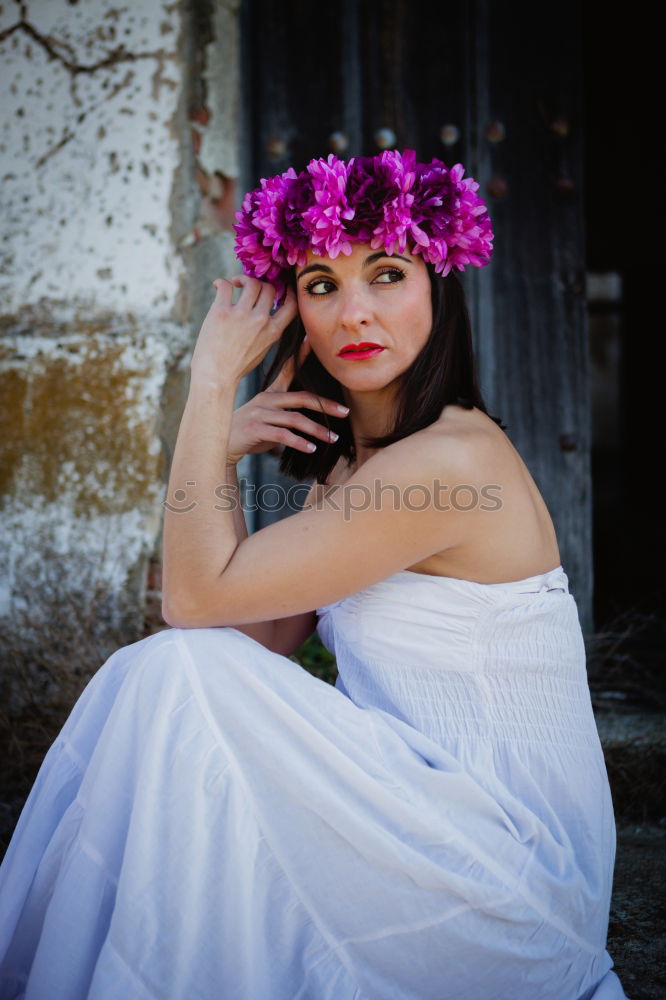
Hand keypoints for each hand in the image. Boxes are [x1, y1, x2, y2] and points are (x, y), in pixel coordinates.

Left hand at [190, 275, 297, 389]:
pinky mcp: (221, 311)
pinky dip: (222, 283)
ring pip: (251, 283)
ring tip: (236, 284)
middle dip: (261, 284)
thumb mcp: (262, 351)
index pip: (292, 305)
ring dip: (243, 279)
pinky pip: (226, 286)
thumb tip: (266, 315)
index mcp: (273, 331)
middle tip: (249, 287)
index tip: (281, 286)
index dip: (289, 291)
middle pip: (269, 288)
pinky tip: (219, 286)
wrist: (216, 376)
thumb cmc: (237, 367)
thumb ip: (268, 333)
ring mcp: (241, 314)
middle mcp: (260, 320)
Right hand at [226, 336, 349, 464]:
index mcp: (270, 393)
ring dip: (316, 429)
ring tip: (333, 438)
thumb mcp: (267, 416)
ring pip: (295, 419)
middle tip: (346, 412)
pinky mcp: (255, 429)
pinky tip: (311, 448)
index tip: (312, 340)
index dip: (300, 355)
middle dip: (325, 405)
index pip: (288, 370)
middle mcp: (266, 399)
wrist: (222, 445)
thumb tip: (311, 414)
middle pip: (301, 397)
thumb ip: (286, 412)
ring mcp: (260, 414)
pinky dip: (299, 442)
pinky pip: (282, 435)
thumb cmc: (249, 431)